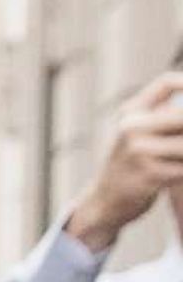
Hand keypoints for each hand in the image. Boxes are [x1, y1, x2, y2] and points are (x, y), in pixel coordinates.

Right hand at [65, 71, 182, 252]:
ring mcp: (139, 151)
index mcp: (131, 112)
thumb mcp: (135, 132)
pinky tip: (177, 173)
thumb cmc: (130, 163)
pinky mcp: (150, 175)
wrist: (106, 199)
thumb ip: (161, 114)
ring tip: (180, 159)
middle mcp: (132, 127)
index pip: (167, 83)